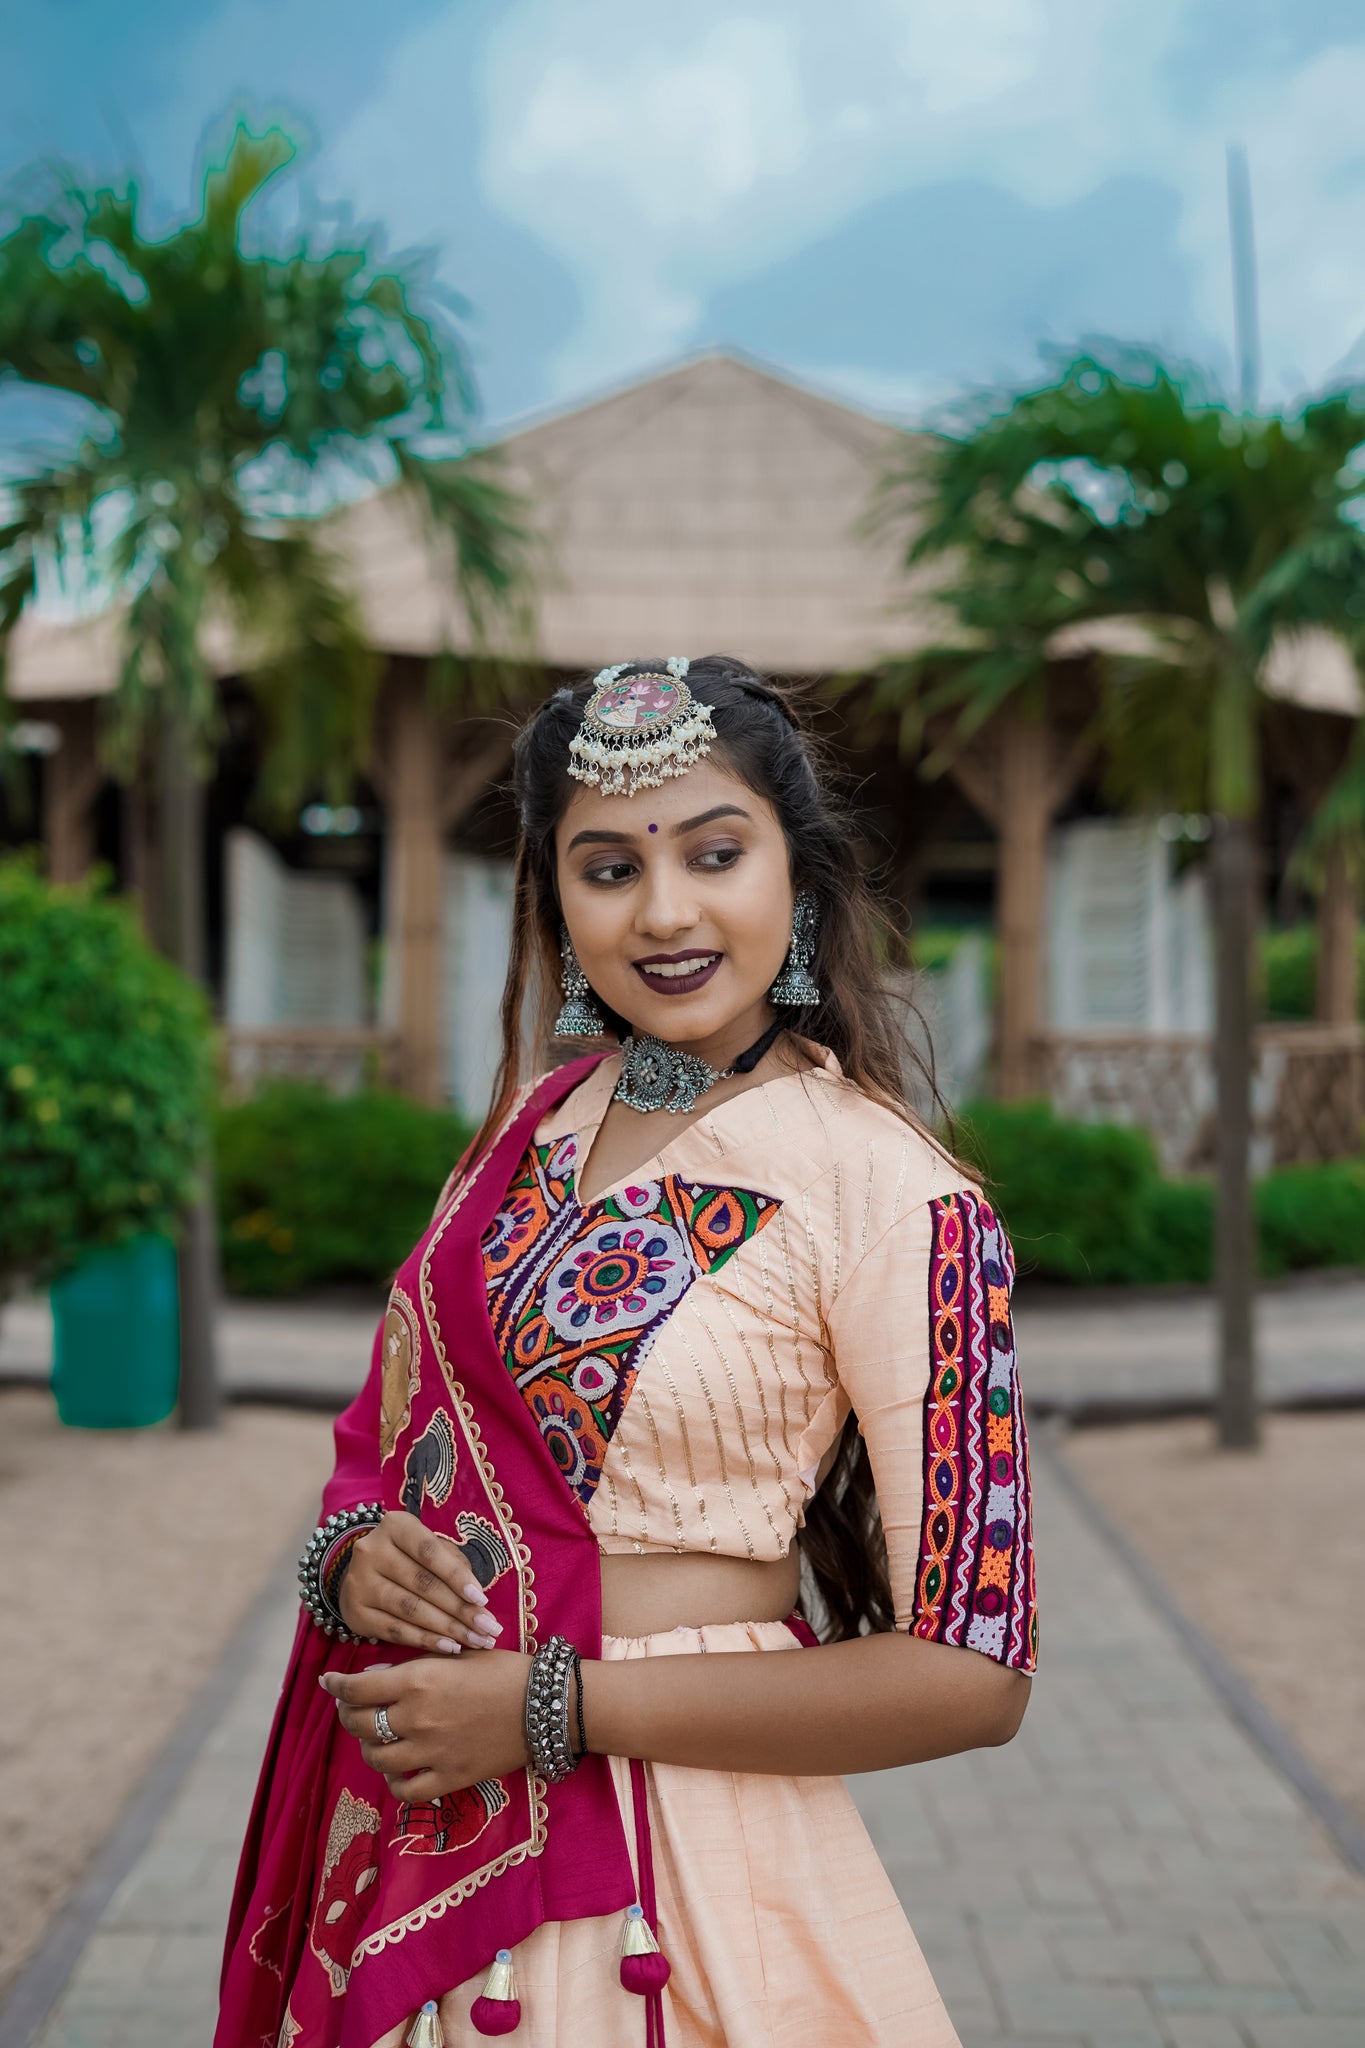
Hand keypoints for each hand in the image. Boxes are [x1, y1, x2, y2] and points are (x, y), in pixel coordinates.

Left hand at [320, 1654, 531, 1799]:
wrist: (545, 1706)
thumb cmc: (504, 1671)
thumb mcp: (457, 1654)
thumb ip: (414, 1664)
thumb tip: (374, 1677)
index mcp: (419, 1680)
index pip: (358, 1689)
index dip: (335, 1686)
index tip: (328, 1683)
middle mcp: (418, 1718)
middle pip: (360, 1724)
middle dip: (348, 1715)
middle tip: (351, 1709)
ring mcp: (431, 1752)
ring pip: (376, 1759)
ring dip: (369, 1748)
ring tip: (375, 1739)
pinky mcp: (449, 1778)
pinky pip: (406, 1791)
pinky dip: (395, 1782)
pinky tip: (398, 1771)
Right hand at [337, 1511, 502, 1655]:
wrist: (364, 1574)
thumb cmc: (411, 1559)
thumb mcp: (431, 1549)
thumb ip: (454, 1565)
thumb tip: (478, 1599)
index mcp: (395, 1526)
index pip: (429, 1552)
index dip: (457, 1576)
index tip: (483, 1599)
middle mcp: (371, 1551)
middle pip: (422, 1584)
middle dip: (460, 1609)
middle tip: (488, 1629)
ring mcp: (359, 1583)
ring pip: (410, 1610)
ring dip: (447, 1629)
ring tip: (474, 1641)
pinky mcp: (354, 1613)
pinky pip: (395, 1631)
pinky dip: (425, 1641)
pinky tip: (449, 1647)